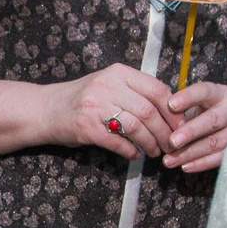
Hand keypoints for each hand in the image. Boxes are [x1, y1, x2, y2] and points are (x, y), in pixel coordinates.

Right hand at [43, 64, 181, 159]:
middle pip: (148, 110)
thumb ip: (135, 91)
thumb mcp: (109, 84)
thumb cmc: (84, 99)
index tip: (180, 125)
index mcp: (118, 73)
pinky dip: (130, 151)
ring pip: (135, 127)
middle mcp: (107, 86)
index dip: (173, 110)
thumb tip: (171, 109)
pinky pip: (117, 142)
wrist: (46, 109)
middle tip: (170, 144)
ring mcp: (95, 107)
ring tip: (154, 152)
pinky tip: (134, 155)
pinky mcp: (86, 128)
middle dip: (164, 131)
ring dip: (149, 143)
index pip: (156, 89)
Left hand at [160, 82, 226, 172]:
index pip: (205, 92)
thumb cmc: (209, 111)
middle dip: (190, 132)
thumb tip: (163, 125)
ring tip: (169, 160)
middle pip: (212, 120)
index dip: (188, 97)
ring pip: (214, 143)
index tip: (171, 105)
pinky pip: (219, 158)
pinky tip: (184, 166)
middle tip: (172, 141)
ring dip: (190, 153)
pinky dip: (201, 163)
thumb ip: (184, 111)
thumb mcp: (199, 104)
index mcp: (221, 94)